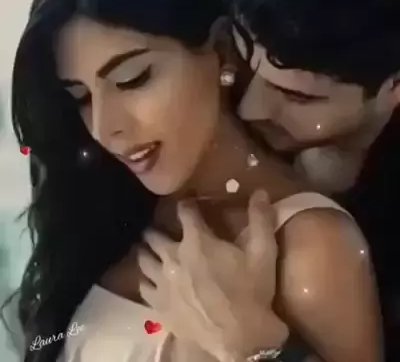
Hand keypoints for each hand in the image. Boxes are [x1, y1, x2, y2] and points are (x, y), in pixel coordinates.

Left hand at [138, 190, 287, 361]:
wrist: (241, 339)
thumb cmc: (252, 292)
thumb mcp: (263, 253)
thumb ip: (261, 219)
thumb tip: (260, 191)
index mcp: (197, 241)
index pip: (186, 212)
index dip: (186, 204)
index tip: (187, 203)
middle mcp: (174, 257)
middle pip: (155, 236)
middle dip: (156, 230)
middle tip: (157, 229)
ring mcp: (163, 282)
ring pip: (143, 260)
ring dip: (144, 251)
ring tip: (144, 249)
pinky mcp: (159, 305)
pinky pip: (143, 287)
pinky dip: (144, 280)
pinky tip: (147, 279)